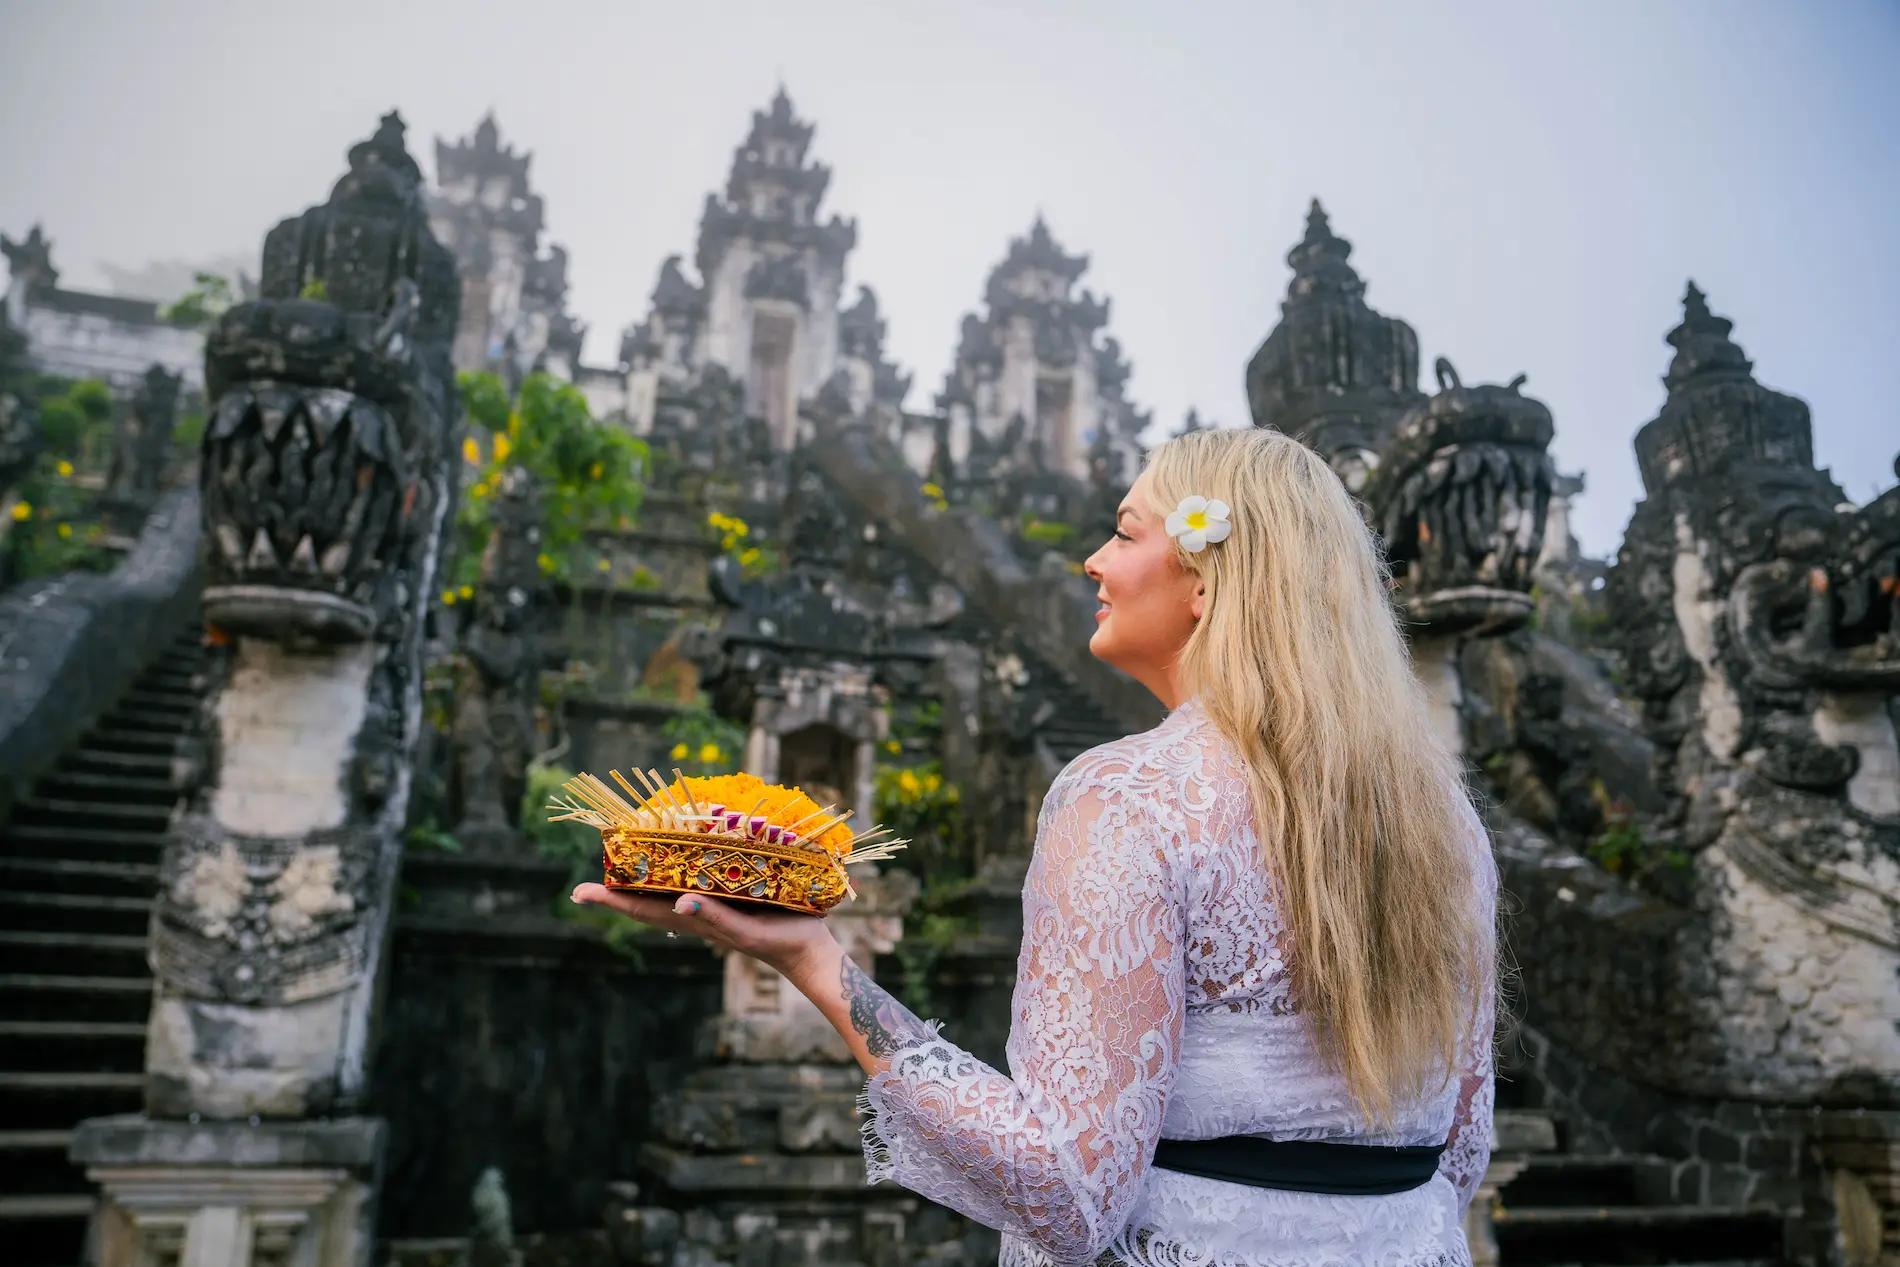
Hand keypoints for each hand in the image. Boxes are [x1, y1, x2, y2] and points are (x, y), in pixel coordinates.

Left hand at [570, 884, 840, 979]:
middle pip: (647, 900)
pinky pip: (694, 885)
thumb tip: (680, 903)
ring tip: (623, 865)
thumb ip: (716, 920)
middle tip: (591, 875)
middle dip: (619, 889)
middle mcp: (697, 914)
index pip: (643, 909)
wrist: (810, 952)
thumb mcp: (748, 931)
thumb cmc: (781, 940)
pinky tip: (677, 866)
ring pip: (667, 893)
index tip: (579, 892)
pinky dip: (677, 874)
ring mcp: (713, 908)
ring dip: (643, 881)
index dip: (612, 900)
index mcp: (695, 920)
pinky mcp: (731, 900)